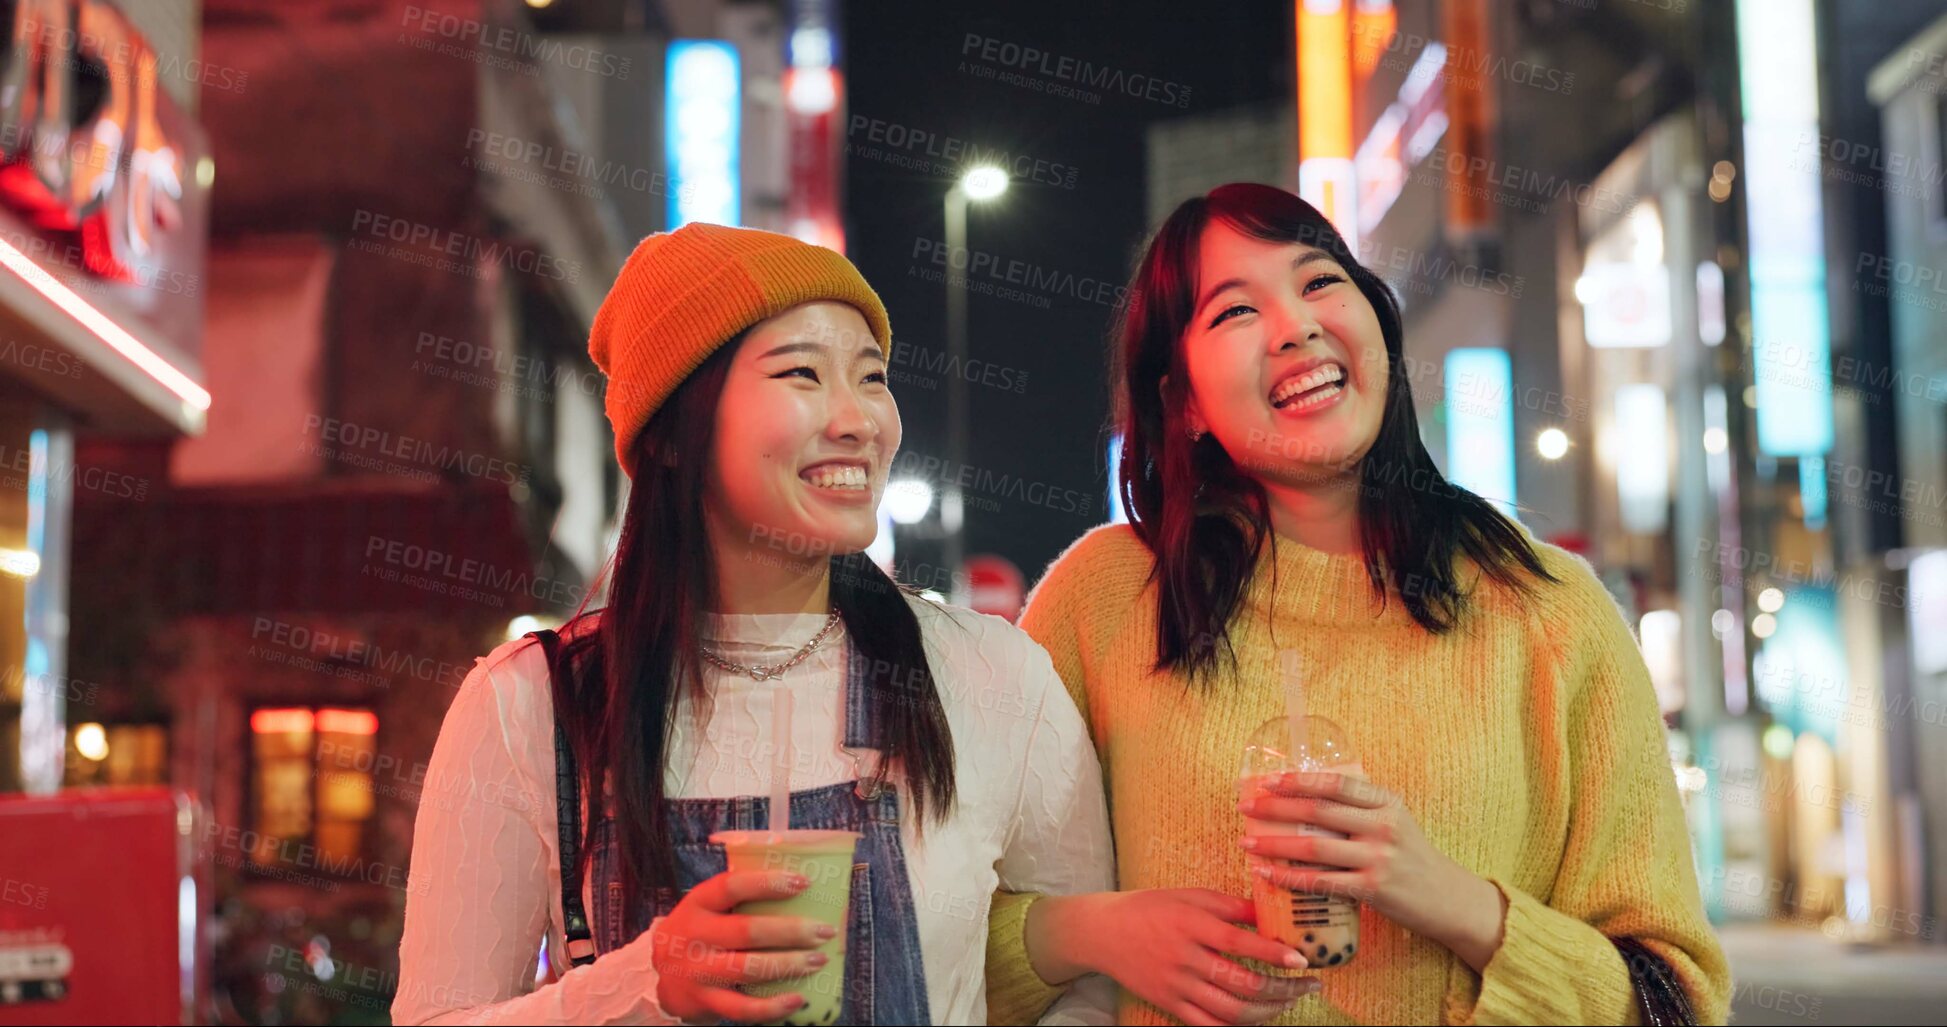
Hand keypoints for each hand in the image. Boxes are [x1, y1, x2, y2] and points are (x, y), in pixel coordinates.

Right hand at [650, 869, 835, 1022]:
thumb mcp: (707, 908)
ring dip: (789, 964)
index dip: (768, 883)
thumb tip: (803, 884)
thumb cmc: (702, 934)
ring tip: (820, 960)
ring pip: (748, 968)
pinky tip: (798, 999)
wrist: (663, 979)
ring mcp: (698, 972)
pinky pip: (742, 1009)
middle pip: (747, 930)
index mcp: (697, 903)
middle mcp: (693, 935)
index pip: (731, 886)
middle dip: (791, 930)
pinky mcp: (705, 1002)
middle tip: (824, 931)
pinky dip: (772, 1007)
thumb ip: (740, 897)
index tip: (803, 882)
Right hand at [1033, 889, 1321, 1025]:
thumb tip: (1271, 912)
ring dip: (1268, 1011)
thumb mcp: (1189, 894)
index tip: (1303, 960)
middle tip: (1308, 985)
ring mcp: (1177, 985)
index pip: (1241, 943)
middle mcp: (1186, 957)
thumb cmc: (1150, 907)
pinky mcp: (1169, 1003)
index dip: (1275, 954)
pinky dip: (1238, 1026)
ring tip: (1289, 1001)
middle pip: (1243, 983)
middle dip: (1283, 988)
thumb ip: (1230, 905)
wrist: (1103, 932)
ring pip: (1231, 1010)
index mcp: (1192, 924)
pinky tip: (1259, 1018)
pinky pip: (1209, 1024)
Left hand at [1238, 771, 1505, 969]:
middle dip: (1276, 807)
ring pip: (1314, 846)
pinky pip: (1320, 881)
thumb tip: (1308, 796)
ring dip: (1274, 843)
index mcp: (1387, 802)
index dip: (1297, 780)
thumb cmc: (1412, 858)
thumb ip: (1361, 808)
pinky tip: (1268, 874)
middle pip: (1318, 811)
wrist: (1448, 899)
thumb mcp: (1396, 822)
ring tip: (1247, 841)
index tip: (1267, 781)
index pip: (1335, 783)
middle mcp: (1383, 825)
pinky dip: (1289, 877)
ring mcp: (1378, 857)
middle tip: (1246, 807)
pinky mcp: (1373, 888)